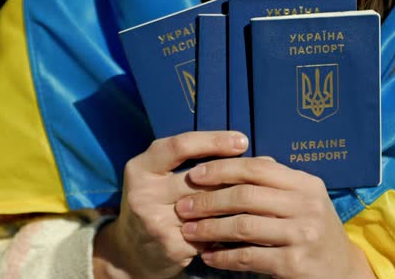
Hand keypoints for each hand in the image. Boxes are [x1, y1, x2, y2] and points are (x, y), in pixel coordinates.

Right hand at [93, 131, 248, 278]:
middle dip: (235, 173)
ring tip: (261, 193)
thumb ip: (191, 162)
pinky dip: (230, 226)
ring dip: (237, 200)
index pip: (180, 146)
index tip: (242, 141)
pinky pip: (210, 232)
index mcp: (141, 167)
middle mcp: (143, 192)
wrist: (131, 252)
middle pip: (200, 177)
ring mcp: (155, 220)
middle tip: (263, 169)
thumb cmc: (156, 204)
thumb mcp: (159, 177)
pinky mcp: (170, 245)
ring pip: (208, 205)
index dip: (214, 140)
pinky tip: (248, 221)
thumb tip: (248, 151)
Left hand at [175, 158, 374, 278]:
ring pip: (243, 226)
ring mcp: (302, 235)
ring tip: (188, 231)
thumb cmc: (313, 228)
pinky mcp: (294, 264)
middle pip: (246, 195)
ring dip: (210, 229)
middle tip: (184, 206)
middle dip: (209, 200)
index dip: (222, 169)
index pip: (257, 168)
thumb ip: (274, 181)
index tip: (195, 175)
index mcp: (305, 184)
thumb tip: (233, 161)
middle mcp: (306, 205)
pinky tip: (207, 256)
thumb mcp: (303, 198)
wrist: (342, 269)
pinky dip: (223, 257)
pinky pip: (248, 257)